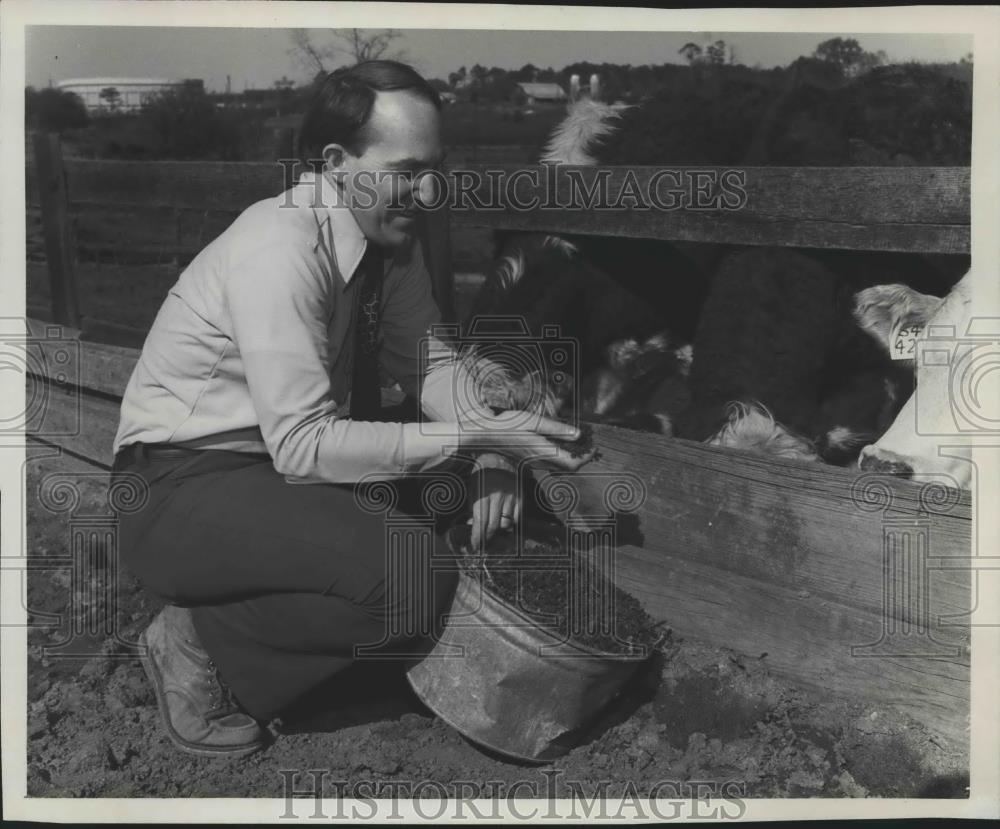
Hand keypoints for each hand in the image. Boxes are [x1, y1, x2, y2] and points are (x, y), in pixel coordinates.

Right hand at [459, 411, 596, 471]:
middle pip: (568, 467)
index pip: (572, 464)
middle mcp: (539, 461)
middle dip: (581, 458)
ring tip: (576, 443)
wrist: (484, 435)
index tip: (594, 447)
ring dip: (571, 457)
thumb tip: (578, 434)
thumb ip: (556, 429)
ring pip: (559, 466)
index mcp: (542, 452)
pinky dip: (559, 456)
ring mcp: (532, 463)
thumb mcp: (533, 421)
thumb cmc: (506, 425)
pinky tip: (558, 444)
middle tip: (588, 445)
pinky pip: (549, 463)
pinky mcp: (527, 461)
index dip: (586, 458)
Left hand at [468, 453, 520, 552]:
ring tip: (494, 531)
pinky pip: (516, 517)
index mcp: (482, 494)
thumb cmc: (482, 474)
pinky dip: (511, 523)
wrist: (499, 456)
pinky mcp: (520, 496)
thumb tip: (472, 526)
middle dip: (487, 538)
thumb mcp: (472, 489)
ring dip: (499, 531)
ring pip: (506, 524)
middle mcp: (497, 496)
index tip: (476, 545)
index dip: (477, 537)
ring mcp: (510, 496)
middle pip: (493, 526)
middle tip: (484, 543)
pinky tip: (505, 522)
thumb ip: (472, 508)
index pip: (480, 522)